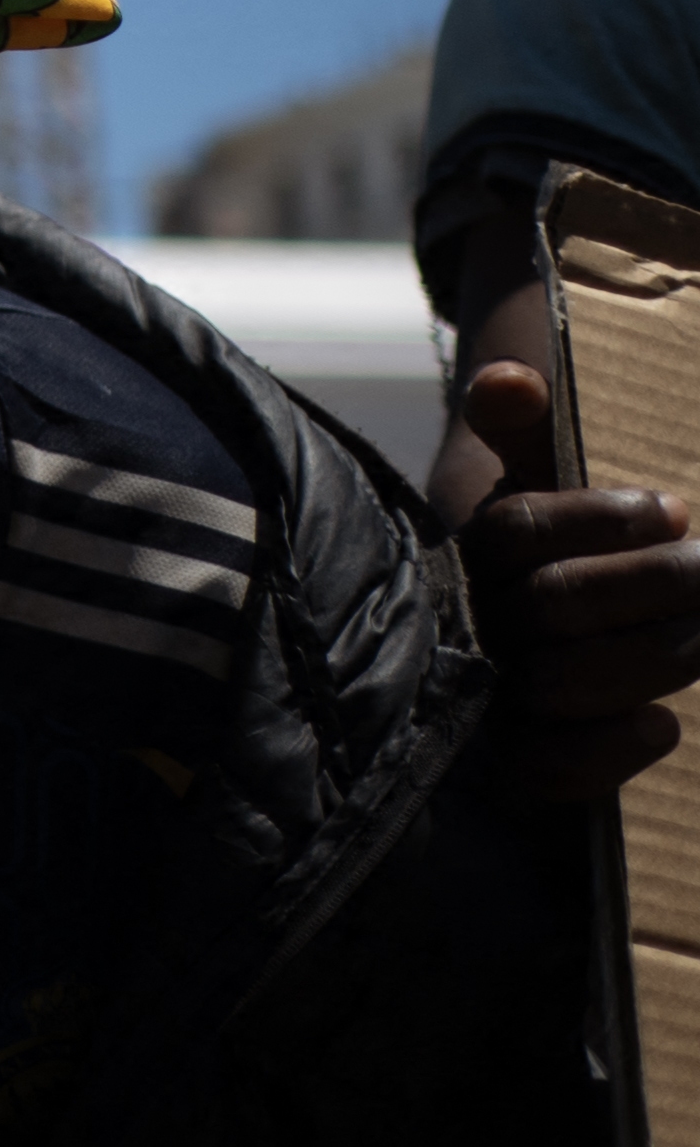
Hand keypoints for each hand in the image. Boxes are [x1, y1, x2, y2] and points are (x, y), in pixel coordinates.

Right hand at [454, 361, 699, 800]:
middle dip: (651, 587)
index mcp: (469, 551)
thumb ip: (523, 430)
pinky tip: (662, 725)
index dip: (600, 521)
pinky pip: (548, 767)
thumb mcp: (530, 484)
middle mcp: (470, 623)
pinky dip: (606, 751)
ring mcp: (489, 694)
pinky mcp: (514, 762)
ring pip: (563, 680)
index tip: (677, 511)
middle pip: (555, 604)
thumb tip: (511, 379)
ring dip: (652, 658)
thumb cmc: (541, 557)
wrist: (502, 646)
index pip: (520, 528)